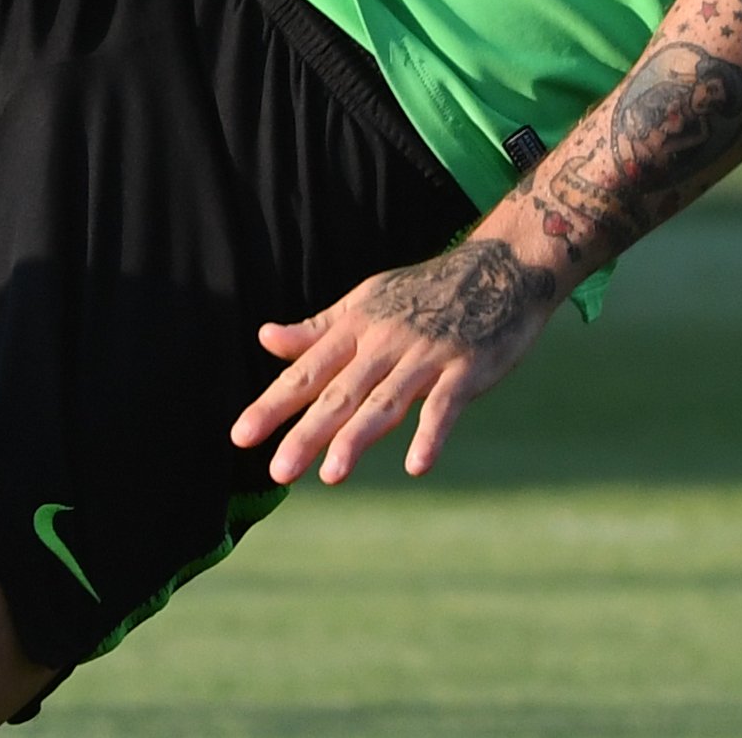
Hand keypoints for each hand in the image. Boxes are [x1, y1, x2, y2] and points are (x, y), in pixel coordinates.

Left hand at [229, 237, 565, 484]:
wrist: (500, 266)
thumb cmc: (424, 291)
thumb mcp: (365, 302)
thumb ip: (318, 328)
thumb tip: (265, 337)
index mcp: (355, 326)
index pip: (306, 372)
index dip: (273, 404)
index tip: (241, 436)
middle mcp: (384, 341)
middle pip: (339, 393)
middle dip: (306, 433)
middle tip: (277, 471)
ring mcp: (426, 354)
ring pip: (384, 401)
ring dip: (357, 438)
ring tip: (331, 475)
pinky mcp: (467, 367)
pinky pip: (445, 404)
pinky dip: (431, 434)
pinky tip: (416, 466)